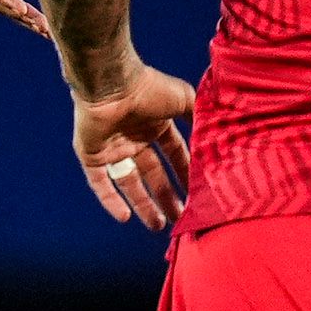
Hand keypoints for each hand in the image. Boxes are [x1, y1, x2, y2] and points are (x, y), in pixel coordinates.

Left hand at [73, 64, 192, 229]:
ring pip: (128, 183)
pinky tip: (125, 217)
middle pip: (152, 174)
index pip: (173, 155)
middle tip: (180, 218)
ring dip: (143, 204)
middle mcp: (133, 137)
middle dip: (165, 196)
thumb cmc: (149, 88)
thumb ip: (200, 115)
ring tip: (159, 226)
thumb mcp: (184, 100)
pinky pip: (99, 183)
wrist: (112, 84)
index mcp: (154, 125)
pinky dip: (110, 200)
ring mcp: (111, 148)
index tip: (197, 194)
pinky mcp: (90, 155)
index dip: (184, 174)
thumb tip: (220, 129)